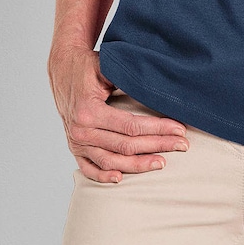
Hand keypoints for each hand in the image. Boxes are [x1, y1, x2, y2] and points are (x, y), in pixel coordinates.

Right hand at [47, 45, 189, 182]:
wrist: (62, 69)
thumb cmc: (87, 66)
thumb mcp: (106, 68)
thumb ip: (126, 81)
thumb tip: (155, 90)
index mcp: (89, 111)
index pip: (131, 126)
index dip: (158, 129)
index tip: (179, 129)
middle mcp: (81, 131)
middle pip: (126, 146)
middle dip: (157, 145)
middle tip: (182, 145)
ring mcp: (76, 142)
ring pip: (111, 161)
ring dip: (138, 164)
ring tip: (161, 162)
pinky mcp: (75, 148)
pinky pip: (89, 168)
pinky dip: (104, 176)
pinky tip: (121, 178)